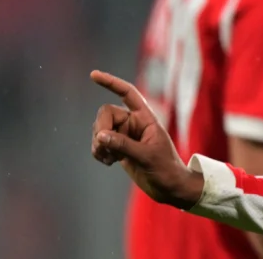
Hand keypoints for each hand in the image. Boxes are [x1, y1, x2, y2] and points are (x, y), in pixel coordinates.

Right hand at [90, 70, 203, 209]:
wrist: (169, 188)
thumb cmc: (165, 169)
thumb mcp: (146, 156)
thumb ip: (123, 145)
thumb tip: (100, 136)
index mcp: (146, 118)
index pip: (128, 93)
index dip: (111, 83)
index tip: (93, 75)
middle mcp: (134, 123)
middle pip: (105, 114)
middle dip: (100, 129)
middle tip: (104, 147)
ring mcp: (125, 135)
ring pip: (99, 129)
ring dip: (98, 144)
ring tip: (110, 159)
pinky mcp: (119, 148)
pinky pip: (99, 143)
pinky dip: (98, 152)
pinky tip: (108, 162)